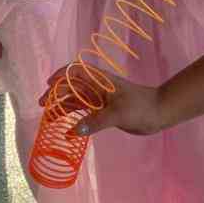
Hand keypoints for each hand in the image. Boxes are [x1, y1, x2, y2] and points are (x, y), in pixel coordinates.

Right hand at [41, 63, 166, 137]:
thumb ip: (95, 122)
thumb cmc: (140, 107)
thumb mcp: (117, 115)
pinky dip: (72, 115)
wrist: (159, 112)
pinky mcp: (104, 110)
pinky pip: (83, 110)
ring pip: (75, 99)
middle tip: (43, 107)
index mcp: (99, 80)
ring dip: (62, 105)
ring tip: (48, 117)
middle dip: (56, 94)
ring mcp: (100, 98)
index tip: (49, 87)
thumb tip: (72, 132)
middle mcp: (97, 87)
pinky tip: (65, 125)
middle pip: (71, 86)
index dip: (60, 75)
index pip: (74, 70)